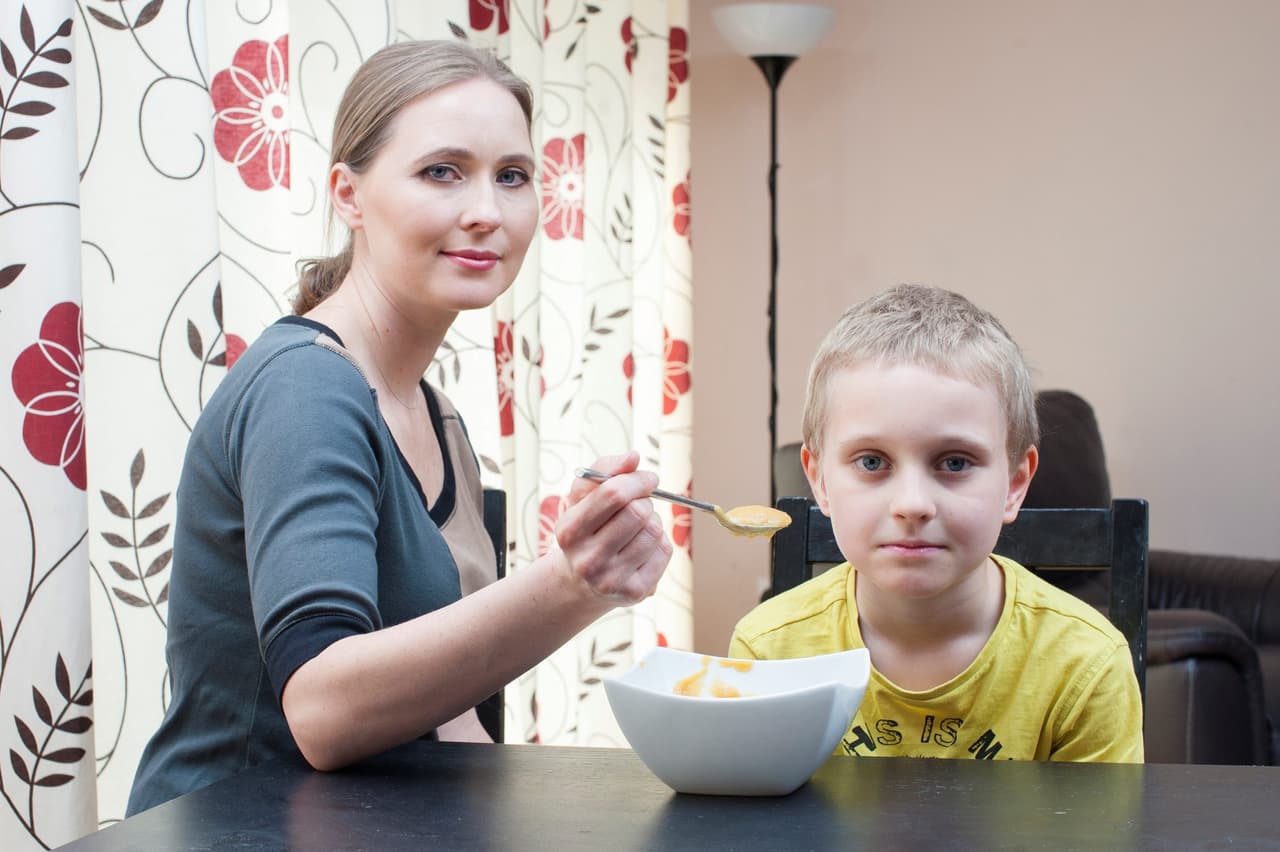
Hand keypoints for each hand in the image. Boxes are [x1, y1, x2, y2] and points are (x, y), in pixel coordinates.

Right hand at [554, 451, 672, 604]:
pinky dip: (660, 542)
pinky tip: (643, 548)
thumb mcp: (583, 499)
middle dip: (645, 502)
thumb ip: (603, 471)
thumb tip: (633, 457)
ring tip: (638, 528)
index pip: (613, 493)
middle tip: (640, 505)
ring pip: (654, 530)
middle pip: (638, 512)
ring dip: (653, 521)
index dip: (638, 480)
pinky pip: (664, 550)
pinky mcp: (634, 592)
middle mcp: (588, 559)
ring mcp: (611, 579)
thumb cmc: (586, 531)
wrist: (581, 584)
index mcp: (570, 531)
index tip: (649, 478)